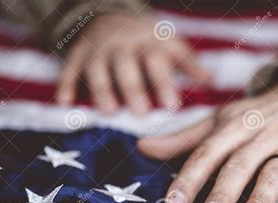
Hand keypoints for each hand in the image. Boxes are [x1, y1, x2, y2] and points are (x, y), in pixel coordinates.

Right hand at [56, 14, 209, 114]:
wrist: (109, 15)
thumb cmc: (147, 40)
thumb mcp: (170, 45)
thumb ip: (189, 63)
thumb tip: (212, 81)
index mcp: (148, 43)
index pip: (157, 62)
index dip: (164, 82)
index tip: (173, 105)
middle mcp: (123, 45)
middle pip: (127, 66)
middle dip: (133, 88)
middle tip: (140, 112)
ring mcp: (98, 49)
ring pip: (98, 68)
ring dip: (102, 89)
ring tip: (109, 112)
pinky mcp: (78, 53)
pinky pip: (69, 68)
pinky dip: (66, 84)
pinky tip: (65, 103)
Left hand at [138, 77, 277, 202]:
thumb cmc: (256, 115)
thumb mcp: (219, 121)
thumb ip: (183, 138)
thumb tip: (142, 147)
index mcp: (233, 127)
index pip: (207, 153)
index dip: (189, 178)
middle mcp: (261, 135)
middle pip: (239, 164)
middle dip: (222, 192)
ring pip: (276, 169)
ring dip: (264, 194)